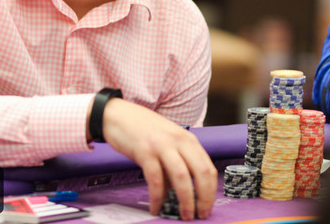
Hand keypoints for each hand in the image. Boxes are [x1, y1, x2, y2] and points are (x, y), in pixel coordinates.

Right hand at [98, 99, 216, 219]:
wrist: (118, 114)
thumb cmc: (142, 130)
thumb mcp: (167, 143)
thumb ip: (175, 165)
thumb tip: (180, 195)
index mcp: (188, 139)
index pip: (209, 168)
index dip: (211, 191)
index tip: (207, 207)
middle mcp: (179, 141)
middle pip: (201, 173)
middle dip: (204, 198)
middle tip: (200, 215)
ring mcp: (162, 145)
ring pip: (182, 177)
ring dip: (185, 200)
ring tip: (184, 215)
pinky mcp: (145, 151)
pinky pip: (156, 180)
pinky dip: (158, 198)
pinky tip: (155, 208)